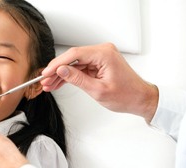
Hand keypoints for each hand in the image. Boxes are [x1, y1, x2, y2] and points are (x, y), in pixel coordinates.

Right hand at [41, 43, 157, 121]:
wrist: (140, 99)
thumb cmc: (126, 95)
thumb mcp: (98, 90)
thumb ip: (77, 79)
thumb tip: (61, 70)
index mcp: (104, 54)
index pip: (74, 55)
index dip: (57, 64)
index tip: (47, 72)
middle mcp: (103, 51)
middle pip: (73, 58)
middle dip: (58, 70)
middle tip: (45, 80)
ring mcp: (101, 57)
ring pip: (75, 63)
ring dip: (63, 74)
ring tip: (50, 84)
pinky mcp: (100, 63)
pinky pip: (81, 67)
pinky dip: (71, 75)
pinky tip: (60, 82)